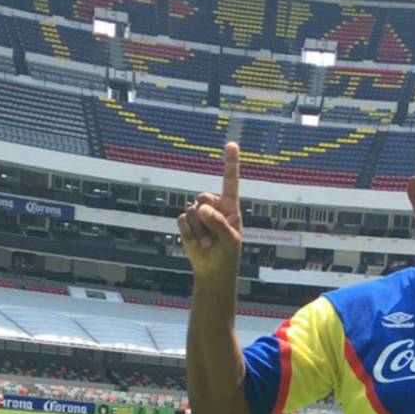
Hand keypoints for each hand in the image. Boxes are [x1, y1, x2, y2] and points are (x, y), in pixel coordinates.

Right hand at [177, 142, 242, 276]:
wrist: (213, 269)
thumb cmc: (227, 254)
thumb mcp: (230, 240)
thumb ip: (219, 223)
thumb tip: (201, 208)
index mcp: (230, 206)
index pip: (230, 181)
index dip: (230, 162)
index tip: (231, 144)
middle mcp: (214, 206)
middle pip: (203, 197)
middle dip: (206, 216)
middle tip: (213, 234)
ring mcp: (199, 213)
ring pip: (192, 211)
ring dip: (199, 230)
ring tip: (207, 241)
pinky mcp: (186, 222)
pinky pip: (183, 220)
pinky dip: (189, 233)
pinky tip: (197, 241)